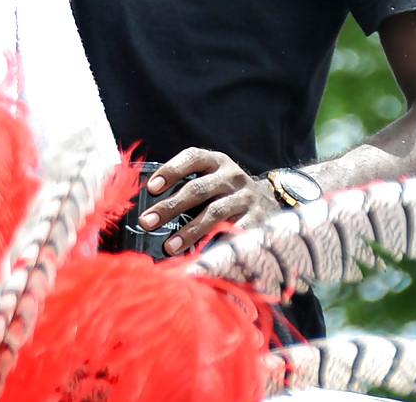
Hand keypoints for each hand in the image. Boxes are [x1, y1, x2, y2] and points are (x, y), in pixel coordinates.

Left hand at [138, 147, 279, 253]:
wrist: (269, 201)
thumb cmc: (225, 192)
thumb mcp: (211, 178)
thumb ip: (187, 186)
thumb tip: (152, 208)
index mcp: (217, 161)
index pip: (193, 158)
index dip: (171, 170)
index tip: (151, 188)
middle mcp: (232, 176)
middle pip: (198, 189)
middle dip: (170, 207)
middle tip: (147, 223)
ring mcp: (246, 197)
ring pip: (214, 213)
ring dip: (189, 231)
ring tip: (169, 247)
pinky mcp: (257, 220)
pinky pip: (234, 233)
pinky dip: (216, 244)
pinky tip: (200, 257)